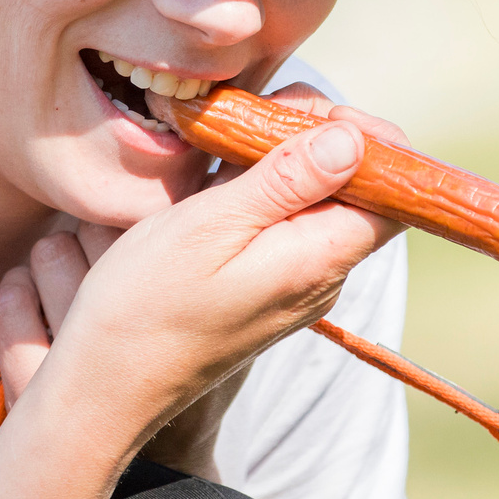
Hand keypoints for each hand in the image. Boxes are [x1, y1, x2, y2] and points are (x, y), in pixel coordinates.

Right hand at [0, 105, 400, 453]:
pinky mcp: (263, 289)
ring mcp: (293, 286)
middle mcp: (320, 277)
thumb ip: (286, 181)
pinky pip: (285, 226)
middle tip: (253, 112)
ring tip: (227, 134)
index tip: (310, 111)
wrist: (105, 387)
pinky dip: (262, 188)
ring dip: (284, 159)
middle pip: (355, 191)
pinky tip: (218, 173)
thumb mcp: (211, 226)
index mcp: (319, 260)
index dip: (369, 141)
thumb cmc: (147, 306)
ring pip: (317, 204)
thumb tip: (353, 141)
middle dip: (319, 138)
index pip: (392, 193)